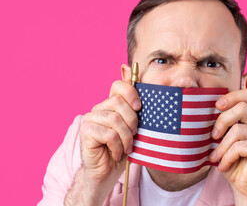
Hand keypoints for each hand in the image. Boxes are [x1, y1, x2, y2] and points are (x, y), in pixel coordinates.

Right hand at [65, 80, 140, 204]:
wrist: (107, 172)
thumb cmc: (122, 150)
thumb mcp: (133, 130)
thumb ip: (136, 115)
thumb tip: (149, 100)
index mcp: (111, 105)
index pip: (118, 86)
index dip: (130, 92)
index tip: (139, 107)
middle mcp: (99, 109)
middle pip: (118, 102)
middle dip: (132, 121)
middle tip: (134, 136)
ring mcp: (90, 119)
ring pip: (114, 119)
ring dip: (126, 137)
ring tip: (127, 147)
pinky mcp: (86, 132)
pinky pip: (108, 134)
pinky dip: (117, 146)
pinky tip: (117, 153)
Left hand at [209, 89, 246, 204]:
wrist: (245, 188)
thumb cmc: (233, 162)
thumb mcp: (225, 139)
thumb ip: (224, 123)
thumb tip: (208, 109)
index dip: (232, 96)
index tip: (217, 106)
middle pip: (242, 107)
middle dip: (222, 121)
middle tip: (213, 136)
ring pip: (238, 129)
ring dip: (222, 146)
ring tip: (216, 157)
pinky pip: (240, 146)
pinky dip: (227, 157)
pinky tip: (224, 165)